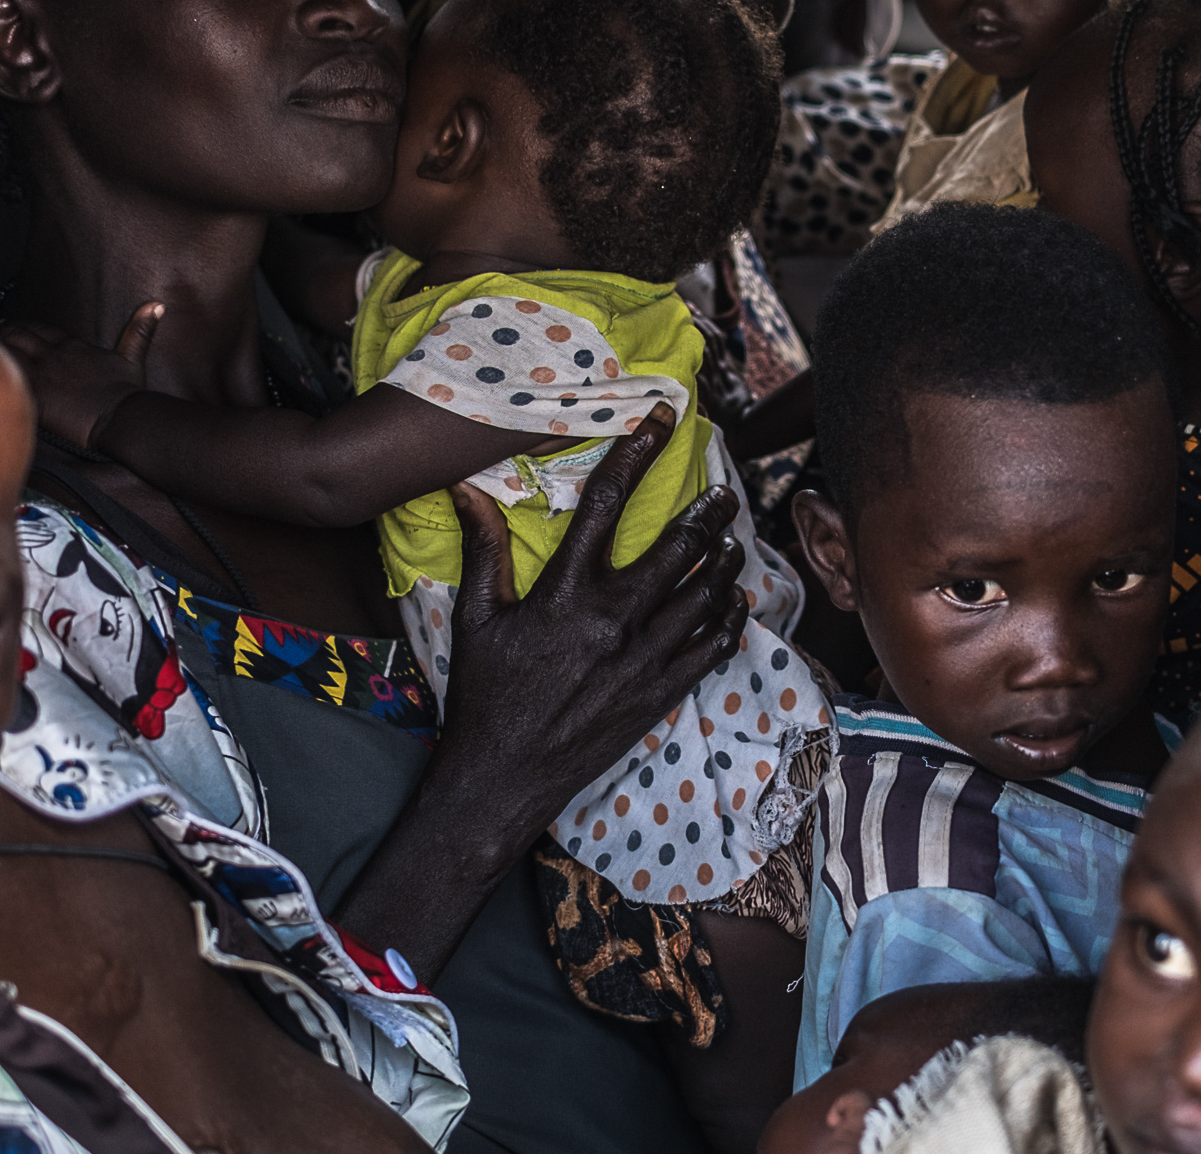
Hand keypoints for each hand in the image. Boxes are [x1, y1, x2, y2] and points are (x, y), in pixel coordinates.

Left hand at [0, 300, 163, 450]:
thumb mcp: (134, 356)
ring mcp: (43, 374)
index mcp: (73, 347)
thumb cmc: (127, 392)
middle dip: (3, 332)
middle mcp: (55, 356)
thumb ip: (140, 329)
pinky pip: (9, 380)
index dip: (25, 326)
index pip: (42, 330)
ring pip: (10, 352)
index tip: (13, 324)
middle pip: (20, 336)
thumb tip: (156, 304)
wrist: (120, 416)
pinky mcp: (36, 395)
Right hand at [437, 402, 750, 849]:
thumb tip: (466, 488)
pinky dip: (729, 618)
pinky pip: (711, 647)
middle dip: (709, 511)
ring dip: (725, 561)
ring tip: (731, 540)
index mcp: (565, 593)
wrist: (501, 780)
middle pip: (679, 547)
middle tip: (722, 491)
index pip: (606, 503)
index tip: (659, 421)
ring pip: (705, 594)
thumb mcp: (476, 619)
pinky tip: (734, 601)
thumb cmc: (484, 697)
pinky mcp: (659, 695)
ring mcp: (643, 660)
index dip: (636, 453)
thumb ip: (483, 550)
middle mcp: (612, 620)